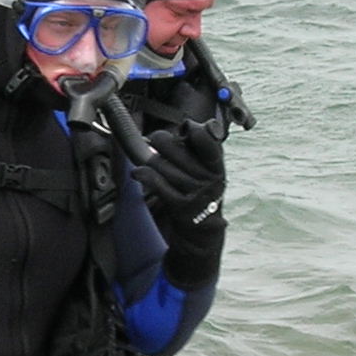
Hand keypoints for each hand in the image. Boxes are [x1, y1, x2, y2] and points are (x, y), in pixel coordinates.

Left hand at [136, 119, 226, 282]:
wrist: (202, 231)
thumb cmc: (201, 194)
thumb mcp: (209, 172)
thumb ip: (202, 150)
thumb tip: (187, 123)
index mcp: (217, 166)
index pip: (208, 140)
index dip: (195, 130)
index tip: (186, 127)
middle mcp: (209, 178)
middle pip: (176, 148)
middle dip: (161, 140)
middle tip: (157, 140)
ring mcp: (195, 193)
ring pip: (161, 164)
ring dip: (151, 161)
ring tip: (152, 163)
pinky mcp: (180, 206)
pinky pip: (156, 182)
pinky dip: (143, 174)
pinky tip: (138, 172)